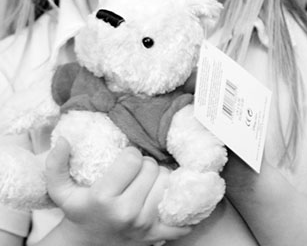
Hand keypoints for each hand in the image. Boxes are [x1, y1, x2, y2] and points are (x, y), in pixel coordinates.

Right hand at [46, 138, 191, 243]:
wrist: (87, 245)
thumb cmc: (79, 212)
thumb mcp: (61, 191)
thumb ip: (56, 165)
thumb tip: (63, 140)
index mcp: (103, 198)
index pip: (133, 158)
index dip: (130, 155)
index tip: (124, 162)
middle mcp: (126, 212)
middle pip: (153, 168)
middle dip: (145, 166)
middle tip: (135, 173)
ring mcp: (144, 225)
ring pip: (168, 182)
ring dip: (160, 179)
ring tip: (147, 183)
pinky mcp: (158, 235)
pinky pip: (182, 212)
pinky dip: (180, 203)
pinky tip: (171, 197)